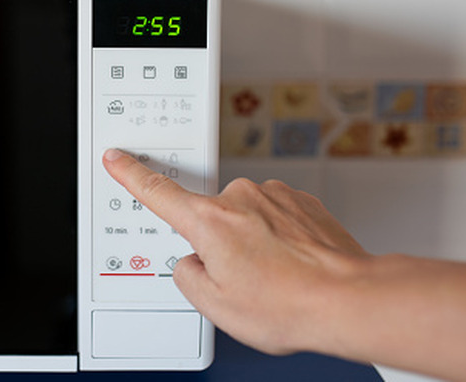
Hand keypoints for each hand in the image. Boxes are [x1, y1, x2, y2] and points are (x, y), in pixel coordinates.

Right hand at [102, 148, 369, 355]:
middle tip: (245, 280)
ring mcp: (274, 197)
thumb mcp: (215, 306)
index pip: (158, 193)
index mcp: (210, 222)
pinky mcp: (300, 202)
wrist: (347, 299)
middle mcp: (240, 199)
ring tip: (275, 278)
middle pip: (209, 221)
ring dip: (253, 245)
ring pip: (245, 222)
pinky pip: (275, 220)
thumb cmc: (289, 304)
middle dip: (219, 247)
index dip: (131, 175)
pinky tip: (292, 266)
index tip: (118, 158)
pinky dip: (279, 240)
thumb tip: (194, 263)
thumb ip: (188, 276)